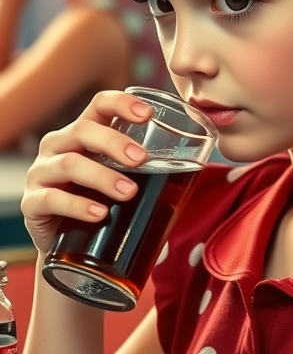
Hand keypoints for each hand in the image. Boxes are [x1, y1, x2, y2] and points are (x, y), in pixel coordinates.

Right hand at [21, 90, 152, 253]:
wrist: (72, 249)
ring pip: (69, 164)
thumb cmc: (103, 204)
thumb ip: (146, 168)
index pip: (99, 105)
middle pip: (83, 130)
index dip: (122, 103)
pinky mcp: (32, 204)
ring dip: (102, 177)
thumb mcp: (121, 178)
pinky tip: (100, 214)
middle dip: (115, 142)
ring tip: (129, 193)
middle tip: (143, 160)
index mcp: (82, 133)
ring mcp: (41, 173)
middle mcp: (58, 146)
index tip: (148, 114)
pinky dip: (78, 206)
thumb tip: (199, 166)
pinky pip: (51, 199)